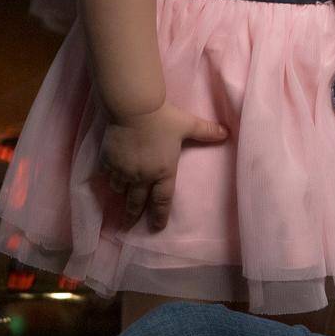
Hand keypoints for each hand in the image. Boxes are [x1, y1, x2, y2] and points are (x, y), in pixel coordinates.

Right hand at [99, 101, 227, 230]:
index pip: (162, 200)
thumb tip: (226, 133)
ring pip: (121, 190)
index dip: (160, 215)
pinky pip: (108, 176)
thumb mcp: (188, 125)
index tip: (157, 226)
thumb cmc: (164, 118)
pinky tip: (110, 178)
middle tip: (129, 226)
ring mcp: (124, 170)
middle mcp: (142, 176)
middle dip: (133, 215)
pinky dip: (110, 179)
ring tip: (121, 198)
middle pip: (137, 202)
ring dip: (122, 195)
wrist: (135, 108)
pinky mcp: (109, 161)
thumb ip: (206, 131)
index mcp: (163, 171)